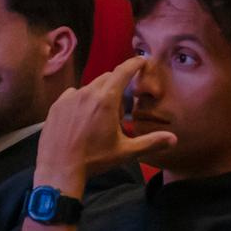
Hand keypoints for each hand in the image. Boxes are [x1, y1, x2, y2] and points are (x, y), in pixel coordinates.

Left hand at [34, 57, 175, 192]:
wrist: (59, 170)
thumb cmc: (94, 160)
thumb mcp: (125, 152)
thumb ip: (150, 142)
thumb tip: (173, 139)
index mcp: (106, 100)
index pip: (123, 71)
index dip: (134, 63)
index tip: (141, 60)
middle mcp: (87, 93)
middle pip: (107, 79)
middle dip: (117, 87)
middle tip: (119, 112)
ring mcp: (69, 98)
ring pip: (89, 88)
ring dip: (98, 96)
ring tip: (98, 119)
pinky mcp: (56, 106)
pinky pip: (73, 95)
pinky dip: (80, 102)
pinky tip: (80, 120)